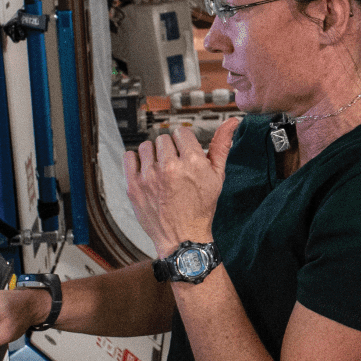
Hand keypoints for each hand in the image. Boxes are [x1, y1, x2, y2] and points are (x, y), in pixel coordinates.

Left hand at [126, 119, 238, 252]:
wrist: (183, 238)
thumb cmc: (201, 208)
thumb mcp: (217, 176)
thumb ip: (221, 146)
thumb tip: (231, 122)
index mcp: (193, 162)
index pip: (181, 132)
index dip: (184, 144)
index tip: (185, 155)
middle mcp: (170, 168)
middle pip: (164, 138)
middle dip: (170, 150)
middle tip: (174, 166)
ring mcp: (149, 177)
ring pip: (147, 146)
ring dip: (153, 155)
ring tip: (160, 170)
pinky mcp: (134, 186)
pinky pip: (129, 157)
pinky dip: (136, 161)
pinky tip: (146, 172)